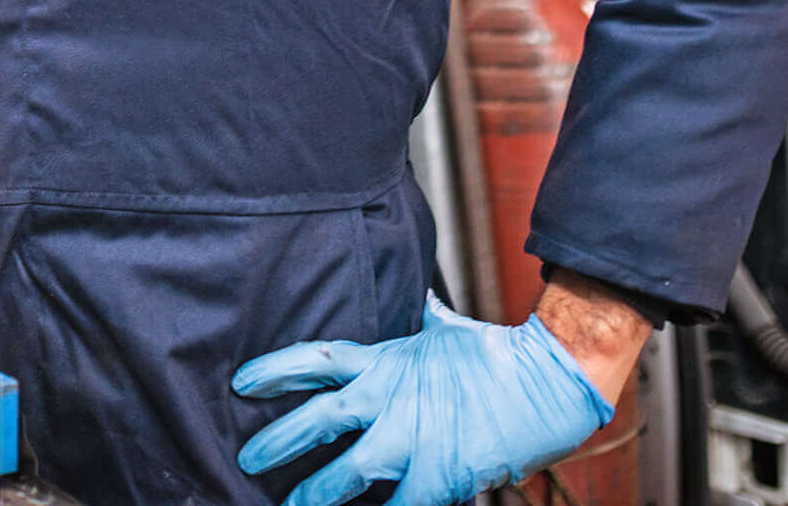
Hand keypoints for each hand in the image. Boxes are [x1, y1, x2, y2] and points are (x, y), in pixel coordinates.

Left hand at [233, 296, 613, 505]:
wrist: (546, 383)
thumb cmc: (497, 355)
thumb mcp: (446, 332)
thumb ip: (423, 321)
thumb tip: (418, 301)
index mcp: (386, 361)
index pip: (315, 360)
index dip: (275, 370)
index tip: (241, 381)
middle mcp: (387, 400)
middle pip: (316, 419)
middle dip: (276, 440)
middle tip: (246, 458)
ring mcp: (409, 441)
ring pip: (344, 473)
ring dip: (313, 492)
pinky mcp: (435, 478)